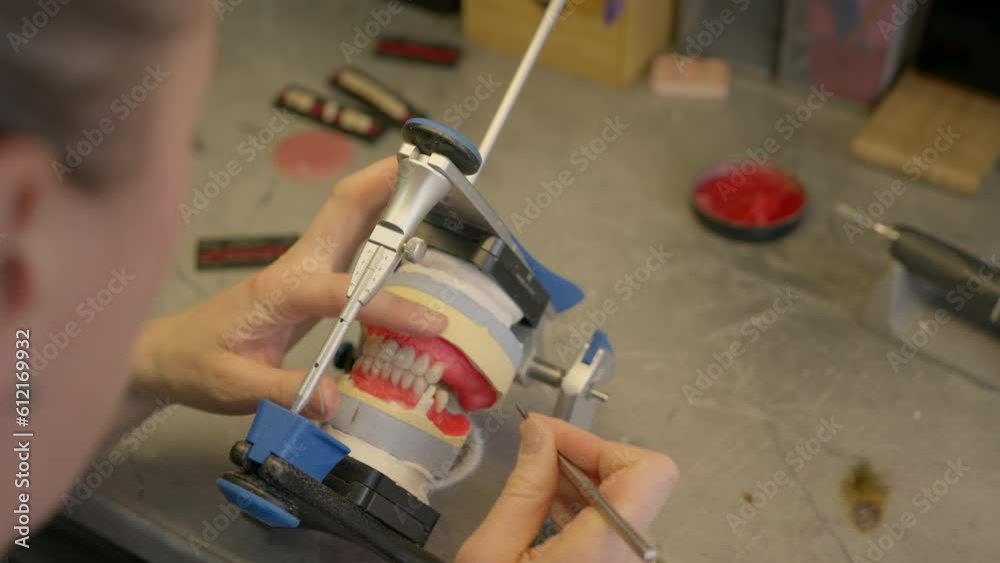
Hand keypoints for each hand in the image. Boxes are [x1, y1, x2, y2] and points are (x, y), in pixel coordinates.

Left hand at [129, 157, 447, 418]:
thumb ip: (284, 391)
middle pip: (343, 209)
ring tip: (432, 181)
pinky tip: (409, 225)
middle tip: (430, 166)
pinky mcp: (312, 277)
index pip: (343, 292)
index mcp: (280, 291)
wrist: (170, 355)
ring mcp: (305, 267)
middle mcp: (297, 267)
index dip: (390, 306)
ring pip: (349, 216)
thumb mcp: (235, 387)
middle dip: (385, 183)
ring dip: (387, 194)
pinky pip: (351, 241)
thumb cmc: (198, 365)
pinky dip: (382, 223)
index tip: (432, 322)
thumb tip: (336, 401)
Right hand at [457, 414, 677, 562]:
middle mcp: (632, 562)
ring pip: (626, 506)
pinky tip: (544, 519)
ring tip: (532, 489)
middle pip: (636, 484)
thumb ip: (522, 488)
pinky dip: (584, 514)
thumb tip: (539, 435)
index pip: (648, 471)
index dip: (600, 445)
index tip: (550, 438)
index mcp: (604, 552)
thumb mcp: (490, 555)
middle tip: (535, 455)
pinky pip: (615, 532)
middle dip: (584, 461)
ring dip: (582, 486)